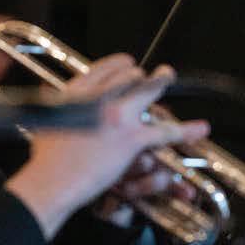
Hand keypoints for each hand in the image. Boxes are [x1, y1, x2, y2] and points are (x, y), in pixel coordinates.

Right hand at [6, 55, 209, 237]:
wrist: (52, 180)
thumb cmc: (46, 159)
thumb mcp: (46, 122)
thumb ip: (57, 107)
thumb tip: (52, 97)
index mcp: (77, 92)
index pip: (104, 68)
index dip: (120, 65)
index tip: (128, 64)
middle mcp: (99, 97)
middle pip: (128, 76)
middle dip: (140, 76)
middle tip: (151, 75)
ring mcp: (118, 116)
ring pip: (148, 91)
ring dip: (161, 81)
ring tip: (168, 75)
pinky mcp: (131, 139)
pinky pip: (164, 132)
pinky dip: (184, 131)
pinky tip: (198, 128)